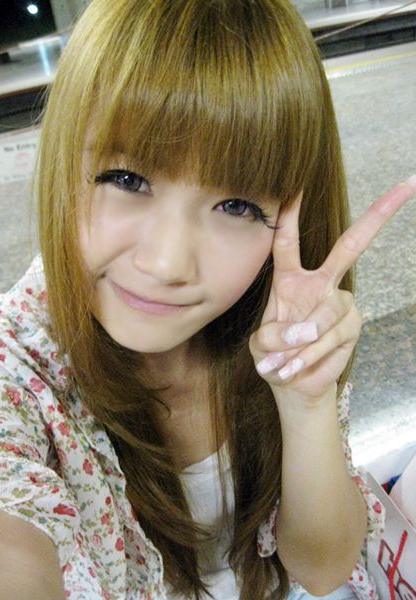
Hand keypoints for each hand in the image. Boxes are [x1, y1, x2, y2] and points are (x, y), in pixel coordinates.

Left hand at [249, 178, 415, 402]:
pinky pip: (331, 336)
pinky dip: (310, 355)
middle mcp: (320, 283)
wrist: (294, 384)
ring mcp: (339, 303)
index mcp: (290, 280)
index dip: (289, 215)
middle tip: (407, 186)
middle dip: (377, 216)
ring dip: (301, 344)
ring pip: (327, 312)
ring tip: (283, 363)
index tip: (295, 185)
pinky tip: (296, 367)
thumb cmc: (274, 357)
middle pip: (350, 245)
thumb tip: (303, 332)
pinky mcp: (352, 325)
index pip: (287, 242)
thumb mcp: (261, 346)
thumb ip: (272, 336)